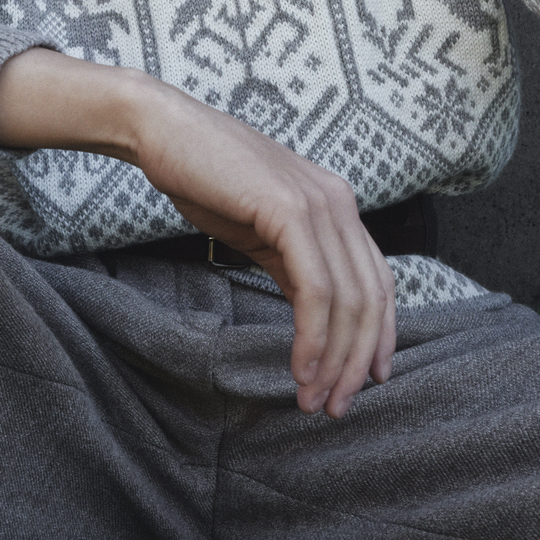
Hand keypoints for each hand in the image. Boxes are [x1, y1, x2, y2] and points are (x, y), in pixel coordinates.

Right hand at [0, 50, 395, 417]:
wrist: (163, 131)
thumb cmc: (206, 178)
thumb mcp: (260, 229)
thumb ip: (295, 265)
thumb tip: (316, 315)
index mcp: (337, 205)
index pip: (377, 282)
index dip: (377, 337)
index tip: (363, 382)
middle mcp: (340, 202)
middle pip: (370, 298)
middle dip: (356, 362)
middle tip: (334, 408)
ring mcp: (319, 203)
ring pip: (348, 300)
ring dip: (334, 360)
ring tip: (313, 400)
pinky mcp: (290, 210)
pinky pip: (315, 289)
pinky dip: (312, 336)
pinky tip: (299, 368)